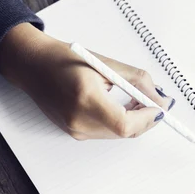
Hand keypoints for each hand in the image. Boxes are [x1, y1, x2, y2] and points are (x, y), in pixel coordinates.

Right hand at [0, 23, 174, 139]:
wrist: (32, 66)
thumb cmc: (66, 59)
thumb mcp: (106, 63)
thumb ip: (137, 81)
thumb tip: (161, 98)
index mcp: (85, 98)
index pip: (125, 124)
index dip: (148, 118)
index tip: (160, 107)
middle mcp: (78, 120)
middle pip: (125, 132)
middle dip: (146, 119)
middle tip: (156, 101)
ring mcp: (75, 130)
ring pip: (119, 134)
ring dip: (135, 121)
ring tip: (139, 99)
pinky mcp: (75, 133)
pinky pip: (107, 133)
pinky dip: (121, 122)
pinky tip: (124, 106)